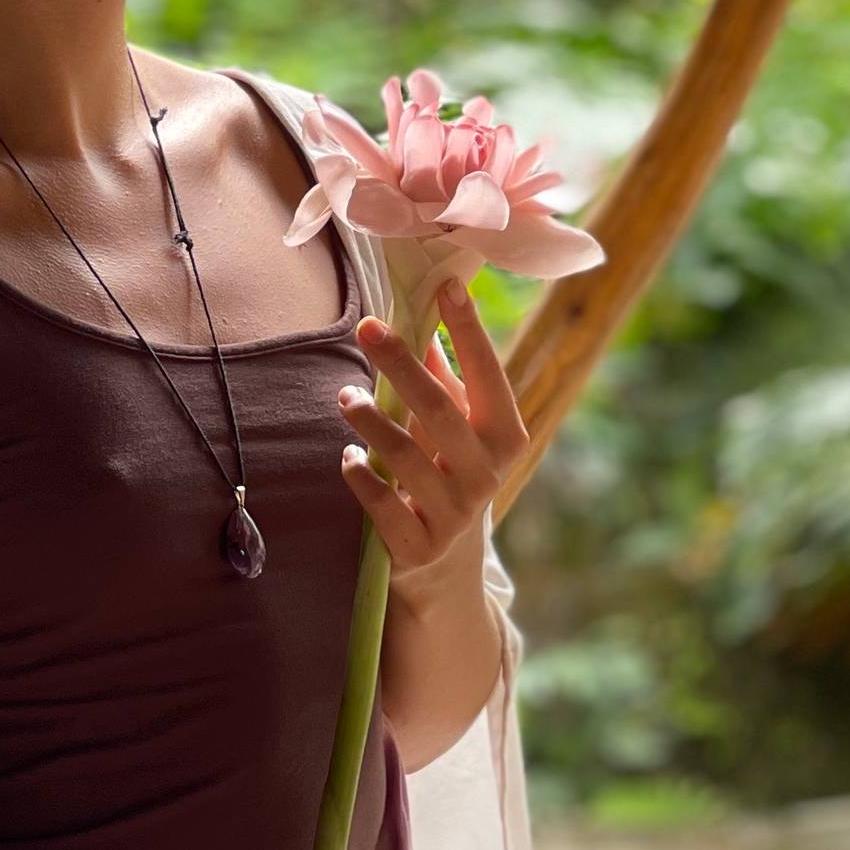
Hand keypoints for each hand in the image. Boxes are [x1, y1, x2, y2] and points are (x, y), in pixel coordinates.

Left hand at [340, 275, 527, 582]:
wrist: (445, 564)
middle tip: (366, 328)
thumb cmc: (447, 471)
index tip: (446, 285)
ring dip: (368, 420)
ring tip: (345, 398)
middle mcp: (487, 474)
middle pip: (440, 409)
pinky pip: (383, 504)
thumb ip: (443, 374)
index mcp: (505, 436)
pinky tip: (348, 458)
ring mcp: (455, 514)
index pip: (489, 375)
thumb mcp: (456, 425)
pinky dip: (360, 476)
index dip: (469, 330)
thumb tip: (424, 305)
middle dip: (401, 364)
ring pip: (405, 456)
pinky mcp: (420, 546)